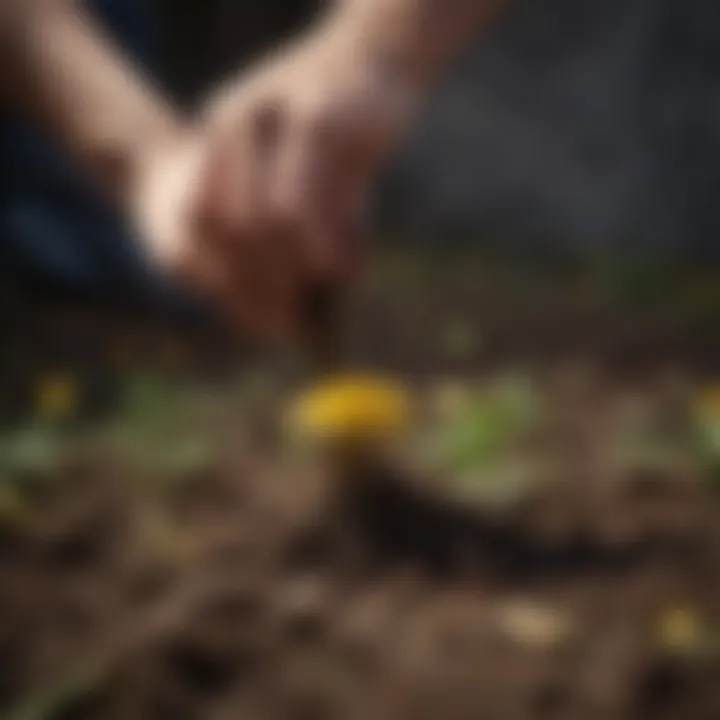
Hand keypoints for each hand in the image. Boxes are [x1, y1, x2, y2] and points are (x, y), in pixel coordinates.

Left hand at [192, 20, 421, 336]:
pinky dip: (321, 247)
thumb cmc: (345, 113)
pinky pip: (305, 204)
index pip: (203, 219)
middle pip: (230, 229)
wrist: (381, 47)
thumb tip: (301, 280)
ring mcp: (273, 121)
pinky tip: (341, 269)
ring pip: (265, 223)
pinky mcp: (317, 123)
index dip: (226, 274)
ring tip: (317, 296)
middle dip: (258, 286)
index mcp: (221, 133)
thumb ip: (295, 209)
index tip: (254, 314)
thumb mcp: (306, 160)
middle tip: (288, 324)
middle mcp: (234, 124)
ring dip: (292, 271)